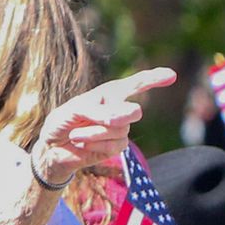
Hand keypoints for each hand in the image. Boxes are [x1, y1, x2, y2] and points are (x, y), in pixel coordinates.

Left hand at [30, 67, 177, 188]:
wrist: (52, 148)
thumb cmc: (61, 122)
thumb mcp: (75, 110)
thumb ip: (101, 111)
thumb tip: (131, 116)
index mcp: (110, 93)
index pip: (136, 84)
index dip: (154, 79)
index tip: (172, 75)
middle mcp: (118, 109)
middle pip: (133, 112)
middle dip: (116, 116)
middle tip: (99, 119)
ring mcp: (119, 129)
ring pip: (120, 130)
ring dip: (94, 133)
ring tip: (76, 133)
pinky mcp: (116, 147)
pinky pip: (114, 145)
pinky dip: (94, 144)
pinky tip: (82, 143)